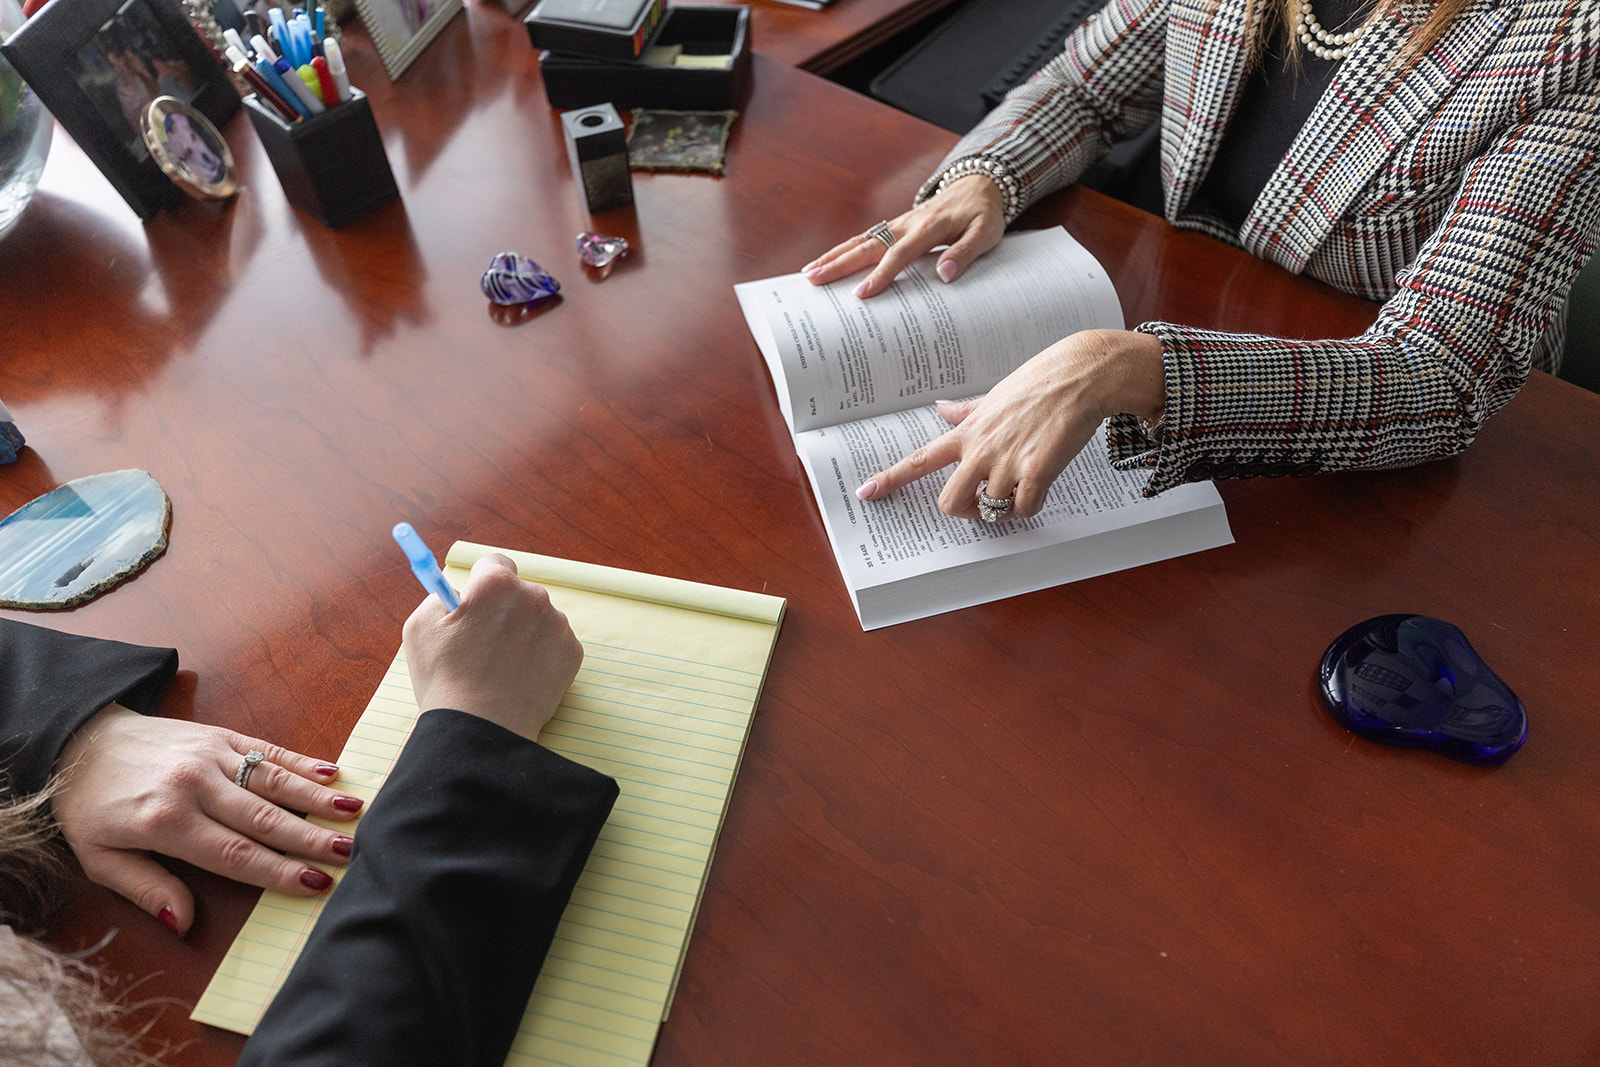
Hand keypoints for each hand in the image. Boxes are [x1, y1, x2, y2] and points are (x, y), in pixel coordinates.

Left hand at [53, 708, 362, 934]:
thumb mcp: (100, 858)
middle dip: (309, 837)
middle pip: (263, 817)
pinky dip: (301, 761)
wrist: (79, 740)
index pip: (234, 853)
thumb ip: (145, 888)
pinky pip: (266, 750)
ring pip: (272, 780)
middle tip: (348, 851)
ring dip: (316, 797)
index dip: (276, 871)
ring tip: (354, 810)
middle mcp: (193, 785)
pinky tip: (332, 772)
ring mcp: (209, 755)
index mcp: (165, 822)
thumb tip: (183, 922)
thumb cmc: (91, 806)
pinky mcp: (218, 735)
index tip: (314, 884)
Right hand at [401, 553, 582, 742]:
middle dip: (504, 610)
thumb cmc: (446, 679)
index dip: (481, 584)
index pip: (494, 563)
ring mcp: (557, 625)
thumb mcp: (420, 627)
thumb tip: (460, 593)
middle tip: (485, 642)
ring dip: (524, 633)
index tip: (477, 602)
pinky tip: (520, 676)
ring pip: (539, 618)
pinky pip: (554, 644)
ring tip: (501, 666)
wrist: (481, 729)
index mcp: (496, 584)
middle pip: (519, 592)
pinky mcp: (572, 653)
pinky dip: (541, 656)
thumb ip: (440, 596)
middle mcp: (533, 596)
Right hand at [801, 174, 1005, 297]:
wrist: (979, 185)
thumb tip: (944, 275)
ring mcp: (899, 223)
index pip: (899, 254)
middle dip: (839, 263)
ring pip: (861, 240)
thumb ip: (965, 253)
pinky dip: (845, 250)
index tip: (861, 294)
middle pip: (868, 245)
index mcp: (929, 228)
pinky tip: (829, 262)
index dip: (881, 275)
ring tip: (810, 273)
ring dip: (835, 256)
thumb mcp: (986, 234)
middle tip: (813, 280)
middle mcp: (907, 224)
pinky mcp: (896, 225)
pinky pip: (867, 238)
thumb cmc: (983, 214)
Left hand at [855, 330, 1166, 518]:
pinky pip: (1024, 509)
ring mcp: (1007, 461)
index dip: (890, 479)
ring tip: (1021, 489)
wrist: (1082, 374)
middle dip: (965, 511)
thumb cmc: (1042, 382)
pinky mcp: (1037, 470)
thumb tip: (941, 408)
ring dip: (1004, 509)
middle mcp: (981, 448)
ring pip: (989, 510)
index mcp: (968, 431)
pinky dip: (1030, 507)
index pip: (919, 459)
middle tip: (983, 502)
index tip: (866, 493)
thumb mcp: (995, 394)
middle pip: (949, 502)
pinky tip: (1040, 487)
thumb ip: (967, 411)